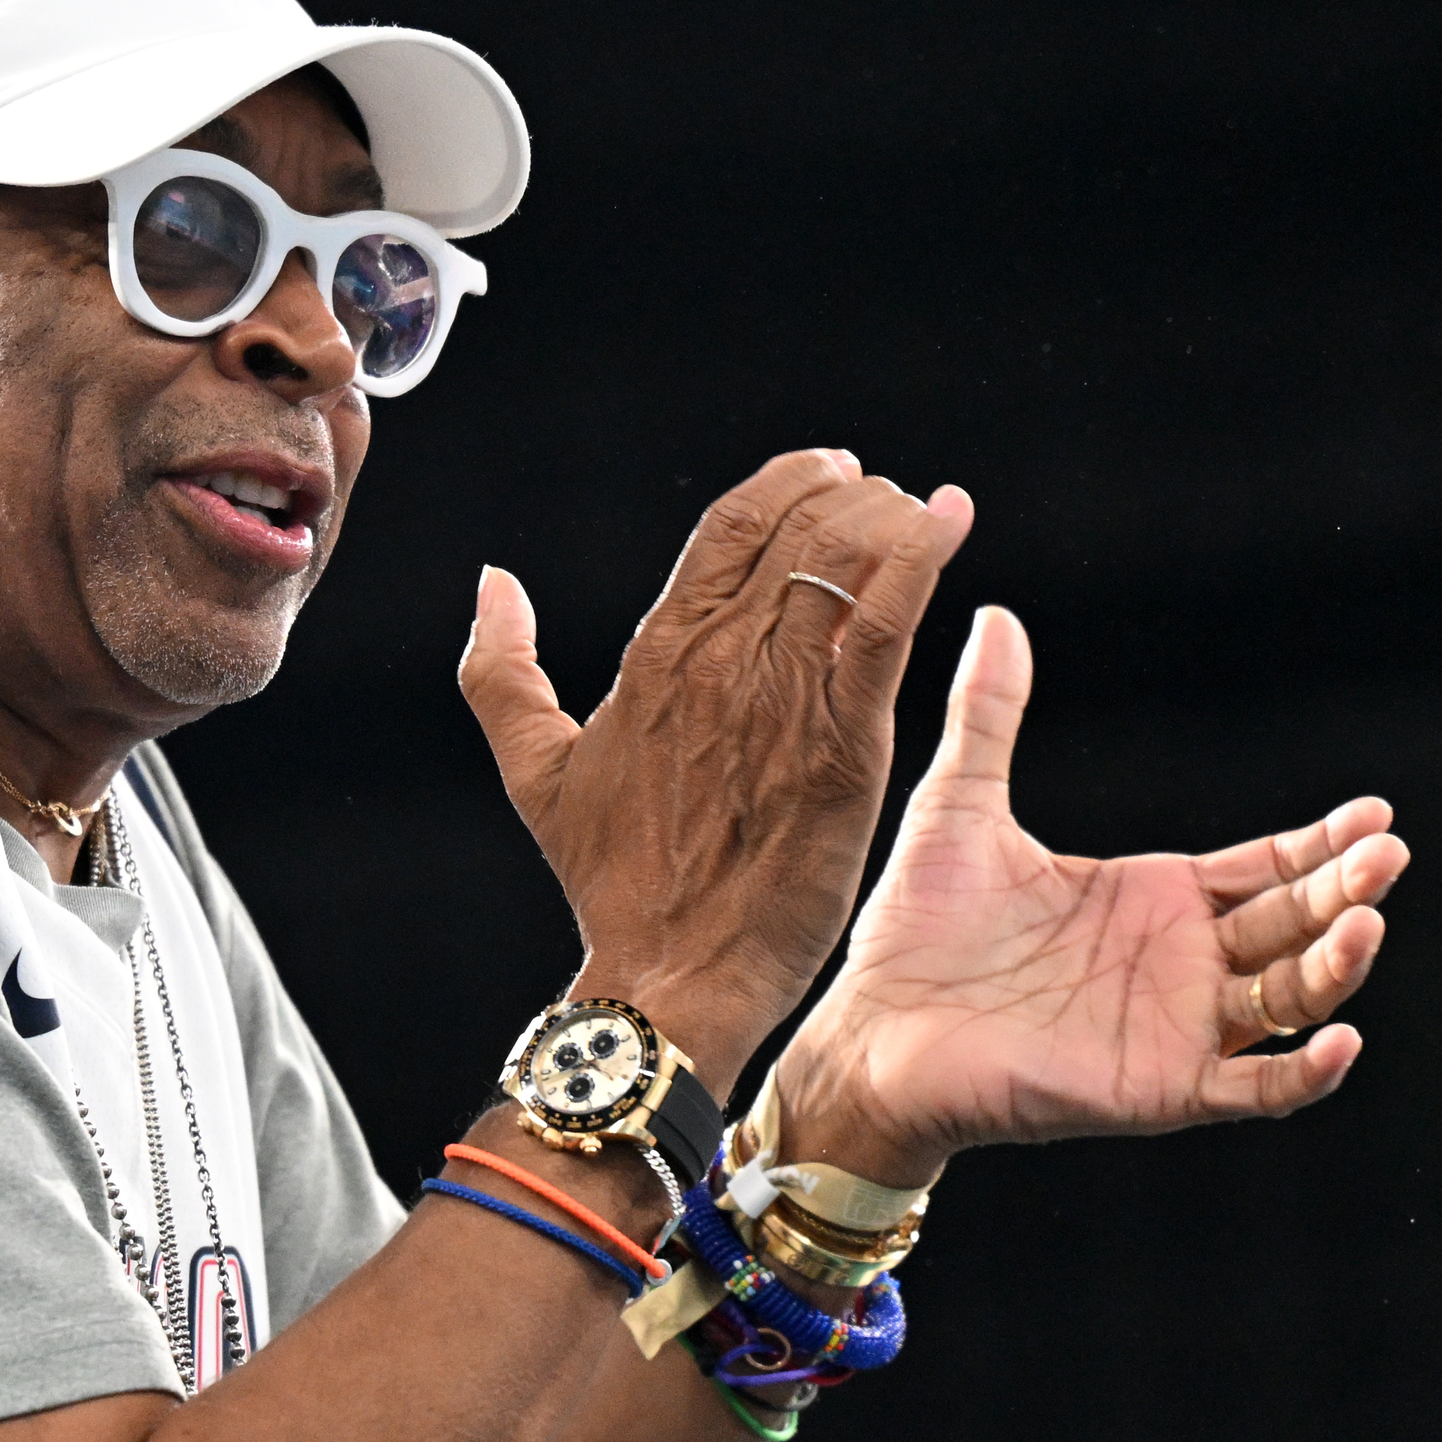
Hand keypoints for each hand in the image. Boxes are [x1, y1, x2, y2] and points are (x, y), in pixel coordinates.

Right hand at [458, 450, 975, 1094]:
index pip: (730, 525)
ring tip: (922, 512)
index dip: (788, 482)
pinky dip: (922, 563)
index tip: (831, 469)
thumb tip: (491, 584)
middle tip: (882, 494)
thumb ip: (502, 671)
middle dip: (851, 493)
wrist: (667, 972)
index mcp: (656, 654)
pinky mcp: (842, 745)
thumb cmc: (609, 882)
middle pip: (797, 529)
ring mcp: (782, 698)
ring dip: (892, 518)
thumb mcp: (536, 769)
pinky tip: (949, 528)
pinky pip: (886, 625)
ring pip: (845, 562)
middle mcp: (718, 660)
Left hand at [770, 605, 1407, 1174]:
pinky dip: (1303, 1075)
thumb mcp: (961, 807)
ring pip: (1288, 1002)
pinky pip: (1250, 1091)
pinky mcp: (1156, 1092)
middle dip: (1344, 890)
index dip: (1321, 843)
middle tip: (1384, 854)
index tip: (1374, 813)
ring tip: (1364, 923)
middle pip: (1293, 926)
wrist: (871, 1033)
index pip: (1267, 869)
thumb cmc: (915, 930)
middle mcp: (1180, 965)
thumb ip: (989, 716)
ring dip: (1335, 967)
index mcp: (1154, 898)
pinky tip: (1341, 1041)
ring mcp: (1175, 1031)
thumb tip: (996, 618)